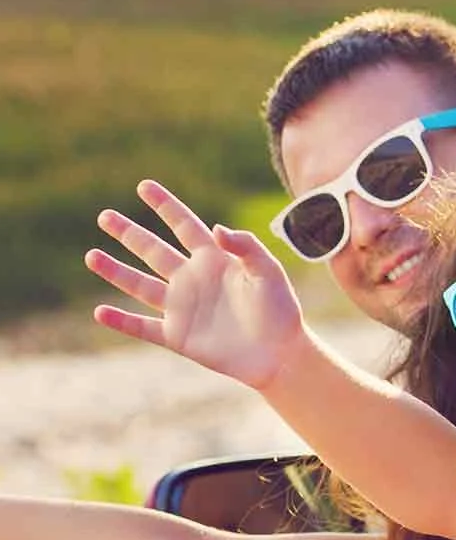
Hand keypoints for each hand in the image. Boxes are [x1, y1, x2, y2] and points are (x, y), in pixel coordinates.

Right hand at [84, 179, 303, 389]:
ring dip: (116, 271)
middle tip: (104, 216)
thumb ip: (246, 246)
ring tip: (91, 255)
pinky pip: (143, 327)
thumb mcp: (268, 271)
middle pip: (154, 251)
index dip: (165, 206)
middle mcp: (193, 279)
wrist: (278, 353)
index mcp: (215, 260)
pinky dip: (121, 321)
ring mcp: (183, 307)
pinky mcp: (178, 336)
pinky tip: (100, 311)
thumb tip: (215, 228)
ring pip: (140, 285)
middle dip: (129, 233)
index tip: (144, 186)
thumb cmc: (280, 309)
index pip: (185, 226)